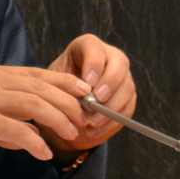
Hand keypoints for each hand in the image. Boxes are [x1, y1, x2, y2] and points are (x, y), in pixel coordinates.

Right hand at [0, 61, 94, 161]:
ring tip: (71, 134)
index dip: (62, 81)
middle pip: (39, 87)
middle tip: (83, 117)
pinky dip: (35, 141)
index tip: (84, 90)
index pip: (34, 73)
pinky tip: (44, 152)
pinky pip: (15, 129)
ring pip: (33, 103)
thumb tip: (28, 134)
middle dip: (66, 102)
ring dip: (57, 119)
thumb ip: (1, 115)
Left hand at [45, 34, 136, 155]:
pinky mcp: (127, 97)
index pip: (95, 48)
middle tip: (97, 100)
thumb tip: (80, 95)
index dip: (94, 64)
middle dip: (110, 83)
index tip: (88, 82)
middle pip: (120, 63)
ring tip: (92, 121)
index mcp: (87, 48)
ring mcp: (121, 77)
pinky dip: (111, 122)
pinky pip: (127, 108)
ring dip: (111, 107)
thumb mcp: (52, 83)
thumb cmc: (55, 89)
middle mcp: (109, 58)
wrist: (61, 108)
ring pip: (127, 87)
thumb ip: (64, 85)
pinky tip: (94, 130)